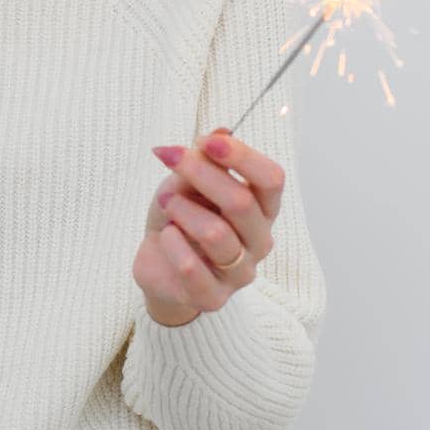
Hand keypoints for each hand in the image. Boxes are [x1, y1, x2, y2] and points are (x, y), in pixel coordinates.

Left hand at [132, 127, 285, 325]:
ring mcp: (241, 272)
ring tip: (166, 205)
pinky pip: (192, 267)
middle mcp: (259, 240)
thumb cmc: (180, 216)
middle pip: (241, 202)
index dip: (241, 156)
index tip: (205, 141)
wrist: (158, 264)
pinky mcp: (213, 297)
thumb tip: (221, 132)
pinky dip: (172, 244)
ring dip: (182, 210)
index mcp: (262, 208)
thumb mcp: (186, 182)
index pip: (271, 179)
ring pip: (216, 234)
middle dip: (200, 173)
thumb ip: (204, 160)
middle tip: (170, 157)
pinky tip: (167, 237)